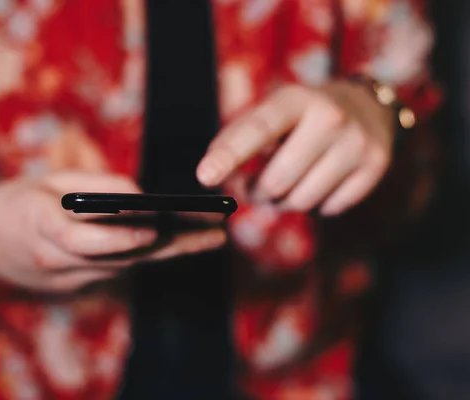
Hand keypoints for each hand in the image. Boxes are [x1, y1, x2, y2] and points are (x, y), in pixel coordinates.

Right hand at [0, 171, 226, 291]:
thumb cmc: (15, 204)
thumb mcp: (47, 183)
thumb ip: (95, 190)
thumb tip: (143, 198)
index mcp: (40, 229)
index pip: (84, 239)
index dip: (120, 235)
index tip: (156, 227)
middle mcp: (57, 263)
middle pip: (122, 257)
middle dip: (170, 245)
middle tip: (215, 233)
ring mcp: (68, 281)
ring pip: (128, 266)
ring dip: (170, 252)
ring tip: (211, 236)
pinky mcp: (78, 287)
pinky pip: (119, 269)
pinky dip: (149, 255)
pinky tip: (179, 243)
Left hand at [197, 82, 395, 215]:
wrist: (367, 106)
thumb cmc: (303, 116)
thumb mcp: (273, 112)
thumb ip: (239, 137)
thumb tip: (210, 173)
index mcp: (296, 98)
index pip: (257, 130)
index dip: (229, 155)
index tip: (204, 176)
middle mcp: (330, 117)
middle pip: (277, 181)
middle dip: (258, 192)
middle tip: (256, 186)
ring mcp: (357, 143)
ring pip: (301, 201)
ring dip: (284, 202)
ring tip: (288, 183)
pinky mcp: (375, 166)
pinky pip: (328, 209)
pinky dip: (316, 205)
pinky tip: (320, 182)